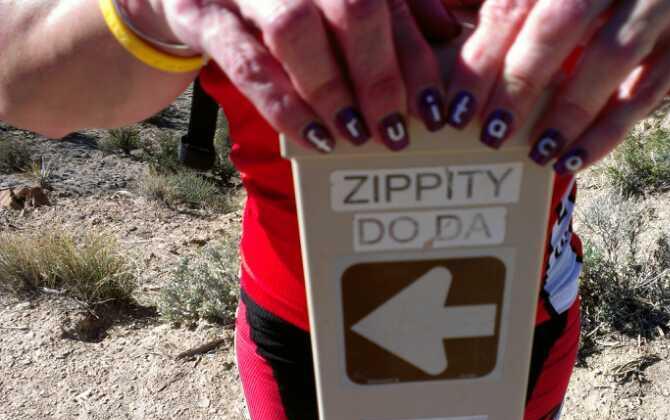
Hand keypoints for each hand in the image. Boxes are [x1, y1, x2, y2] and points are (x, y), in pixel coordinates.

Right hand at [122, 0, 459, 152]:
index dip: (417, 62)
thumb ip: (396, 6)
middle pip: (352, 8)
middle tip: (393, 132)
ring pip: (295, 28)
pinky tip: (312, 135)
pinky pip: (245, 61)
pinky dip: (283, 104)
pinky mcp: (203, 15)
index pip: (391, 6)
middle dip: (379, 76)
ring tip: (354, 135)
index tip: (435, 113)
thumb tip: (446, 32)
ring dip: (331, 89)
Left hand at [445, 0, 669, 172]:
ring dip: (569, 112)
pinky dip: (607, 131)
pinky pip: (648, 92)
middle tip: (491, 134)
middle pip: (561, 21)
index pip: (513, 4)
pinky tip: (575, 157)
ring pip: (611, 57)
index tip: (454, 109)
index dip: (481, 58)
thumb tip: (434, 48)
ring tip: (539, 154)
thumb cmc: (591, 2)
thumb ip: (502, 14)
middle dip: (520, 82)